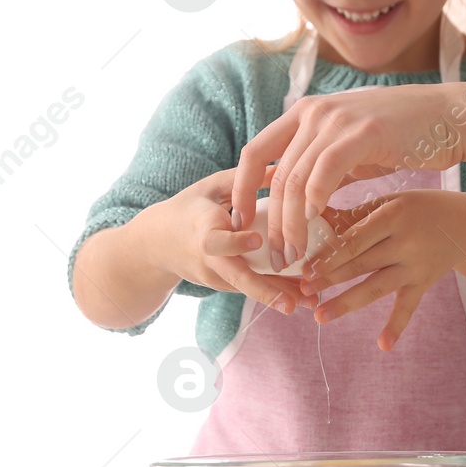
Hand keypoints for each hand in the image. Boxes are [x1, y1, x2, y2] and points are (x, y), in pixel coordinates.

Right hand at [155, 167, 313, 315]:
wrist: (155, 246)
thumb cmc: (187, 208)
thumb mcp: (209, 187)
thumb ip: (242, 178)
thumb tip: (281, 163)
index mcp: (202, 230)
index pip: (216, 241)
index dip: (235, 242)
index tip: (257, 240)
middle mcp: (209, 259)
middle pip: (236, 278)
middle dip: (264, 291)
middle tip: (290, 303)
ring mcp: (216, 277)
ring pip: (250, 289)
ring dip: (280, 297)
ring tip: (309, 303)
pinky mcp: (224, 286)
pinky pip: (252, 288)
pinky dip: (276, 292)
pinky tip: (304, 297)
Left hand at [231, 83, 465, 275]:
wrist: (449, 117)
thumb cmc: (403, 135)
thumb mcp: (351, 147)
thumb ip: (320, 165)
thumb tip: (294, 197)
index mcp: (304, 113)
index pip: (254, 153)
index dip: (241, 190)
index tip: (241, 224)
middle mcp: (313, 112)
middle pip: (274, 175)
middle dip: (271, 221)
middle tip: (275, 256)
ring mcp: (335, 120)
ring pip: (295, 179)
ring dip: (292, 224)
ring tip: (294, 255)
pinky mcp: (360, 133)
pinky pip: (324, 172)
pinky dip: (315, 201)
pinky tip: (318, 225)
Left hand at [298, 189, 465, 350]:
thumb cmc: (418, 208)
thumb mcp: (390, 202)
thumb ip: (355, 214)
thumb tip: (312, 218)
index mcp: (394, 215)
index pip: (355, 238)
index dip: (329, 254)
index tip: (305, 268)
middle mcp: (406, 242)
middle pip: (361, 264)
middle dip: (329, 279)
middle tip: (302, 291)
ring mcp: (416, 266)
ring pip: (376, 287)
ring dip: (347, 303)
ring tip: (320, 317)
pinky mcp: (424, 283)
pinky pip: (408, 307)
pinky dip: (397, 326)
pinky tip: (383, 345)